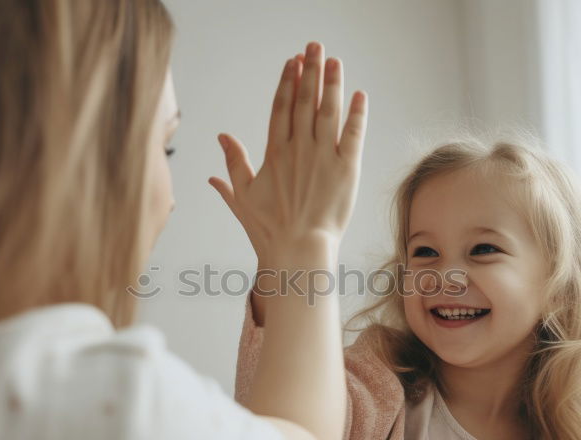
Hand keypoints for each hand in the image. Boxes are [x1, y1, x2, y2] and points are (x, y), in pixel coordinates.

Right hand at [209, 42, 367, 261]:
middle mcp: (299, 149)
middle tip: (314, 47)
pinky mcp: (346, 169)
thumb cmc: (268, 229)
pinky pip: (353, 135)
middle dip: (310, 70)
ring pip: (328, 111)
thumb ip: (233, 163)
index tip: (292, 62)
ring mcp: (324, 157)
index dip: (287, 82)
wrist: (297, 250)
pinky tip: (358, 95)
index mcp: (275, 153)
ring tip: (334, 60)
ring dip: (331, 83)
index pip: (281, 107)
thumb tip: (222, 138)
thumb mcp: (242, 195)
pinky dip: (357, 114)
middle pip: (304, 101)